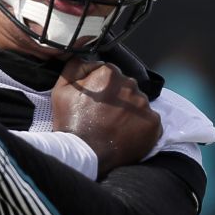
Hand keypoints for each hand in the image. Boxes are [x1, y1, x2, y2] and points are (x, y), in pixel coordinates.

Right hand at [52, 57, 161, 175]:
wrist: (85, 153)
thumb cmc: (71, 122)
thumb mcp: (61, 89)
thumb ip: (75, 67)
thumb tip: (90, 60)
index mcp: (109, 73)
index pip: (109, 74)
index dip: (101, 88)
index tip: (94, 102)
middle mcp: (130, 85)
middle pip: (126, 87)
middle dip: (117, 98)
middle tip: (103, 115)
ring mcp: (144, 105)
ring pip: (138, 103)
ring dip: (129, 112)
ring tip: (114, 126)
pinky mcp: (153, 123)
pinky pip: (148, 120)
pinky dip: (139, 126)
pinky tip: (125, 134)